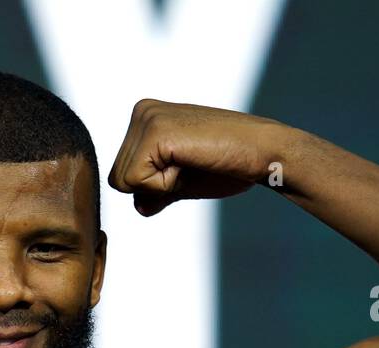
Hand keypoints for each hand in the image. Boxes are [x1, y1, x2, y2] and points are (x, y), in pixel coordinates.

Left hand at [108, 100, 288, 215]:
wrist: (261, 154)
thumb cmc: (226, 166)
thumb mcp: (181, 182)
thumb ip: (155, 192)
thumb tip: (138, 206)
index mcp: (144, 117)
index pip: (122, 175)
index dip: (153, 186)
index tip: (186, 166)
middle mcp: (141, 111)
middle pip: (118, 179)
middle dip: (153, 187)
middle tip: (190, 165)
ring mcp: (146, 118)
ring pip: (123, 181)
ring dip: (160, 186)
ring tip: (190, 163)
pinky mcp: (154, 132)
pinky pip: (135, 181)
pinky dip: (163, 185)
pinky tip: (189, 163)